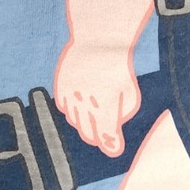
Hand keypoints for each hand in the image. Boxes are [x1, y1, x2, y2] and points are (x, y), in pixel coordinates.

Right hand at [54, 40, 141, 155]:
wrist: (98, 40)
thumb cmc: (118, 68)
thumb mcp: (129, 93)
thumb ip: (121, 115)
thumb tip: (113, 130)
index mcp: (104, 110)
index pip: (106, 138)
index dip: (111, 145)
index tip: (115, 149)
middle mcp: (84, 107)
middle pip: (88, 134)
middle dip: (98, 137)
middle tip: (104, 136)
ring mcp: (70, 98)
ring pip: (75, 123)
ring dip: (85, 124)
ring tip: (94, 117)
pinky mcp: (60, 89)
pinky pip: (65, 109)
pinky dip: (73, 112)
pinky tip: (82, 106)